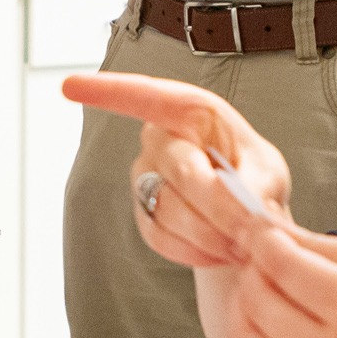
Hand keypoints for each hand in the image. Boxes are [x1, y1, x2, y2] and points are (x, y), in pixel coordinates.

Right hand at [60, 73, 288, 272]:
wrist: (247, 224)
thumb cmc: (256, 183)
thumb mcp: (267, 175)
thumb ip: (250, 186)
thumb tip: (234, 206)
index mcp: (192, 111)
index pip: (147, 96)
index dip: (109, 92)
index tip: (69, 86)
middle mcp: (161, 137)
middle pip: (180, 168)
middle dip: (219, 205)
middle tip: (250, 228)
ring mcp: (145, 175)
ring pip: (169, 208)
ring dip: (210, 234)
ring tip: (241, 242)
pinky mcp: (141, 212)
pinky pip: (159, 235)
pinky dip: (194, 250)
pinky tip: (216, 250)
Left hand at [66, 70, 336, 337]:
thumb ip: (324, 247)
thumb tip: (273, 224)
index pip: (282, 263)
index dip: (264, 238)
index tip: (263, 226)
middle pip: (258, 295)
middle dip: (254, 266)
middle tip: (269, 253)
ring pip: (249, 330)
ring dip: (250, 299)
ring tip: (273, 283)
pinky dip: (261, 332)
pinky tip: (282, 316)